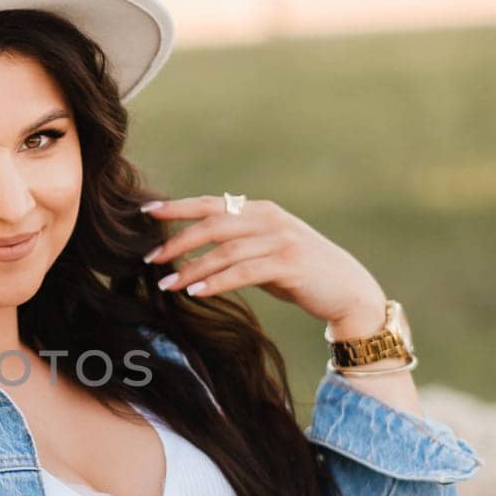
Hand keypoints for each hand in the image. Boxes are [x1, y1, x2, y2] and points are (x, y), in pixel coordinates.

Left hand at [140, 195, 387, 334]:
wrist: (349, 291)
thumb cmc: (302, 274)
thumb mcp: (267, 251)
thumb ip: (238, 244)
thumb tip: (196, 248)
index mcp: (260, 211)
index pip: (211, 203)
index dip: (177, 207)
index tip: (146, 212)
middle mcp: (270, 219)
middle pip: (213, 223)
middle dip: (177, 241)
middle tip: (149, 259)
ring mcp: (281, 239)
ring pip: (225, 250)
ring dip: (191, 268)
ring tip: (166, 284)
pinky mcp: (290, 264)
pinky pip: (243, 271)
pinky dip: (216, 281)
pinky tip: (195, 291)